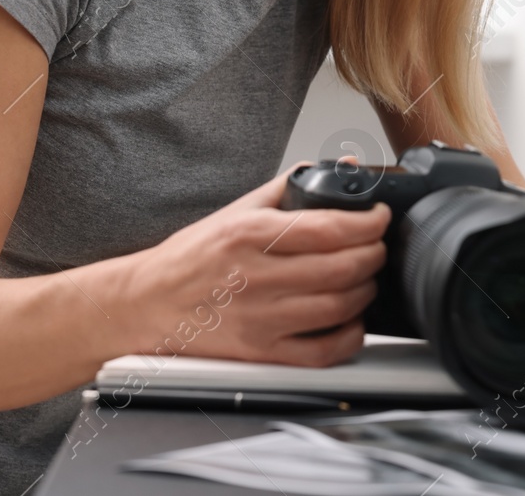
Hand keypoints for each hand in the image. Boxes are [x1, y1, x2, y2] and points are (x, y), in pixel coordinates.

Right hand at [125, 169, 389, 367]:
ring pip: (340, 307)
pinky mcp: (261, 355)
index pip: (330, 228)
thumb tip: (338, 169)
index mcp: (250, 236)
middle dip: (374, 254)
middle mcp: (256, 278)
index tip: (379, 217)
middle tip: (375, 246)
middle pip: (343, 268)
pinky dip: (350, 334)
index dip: (369, 222)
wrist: (145, 305)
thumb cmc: (191, 259)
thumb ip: (289, 187)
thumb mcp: (237, 211)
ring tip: (364, 277)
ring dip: (366, 290)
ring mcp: (259, 320)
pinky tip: (350, 319)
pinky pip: (324, 351)